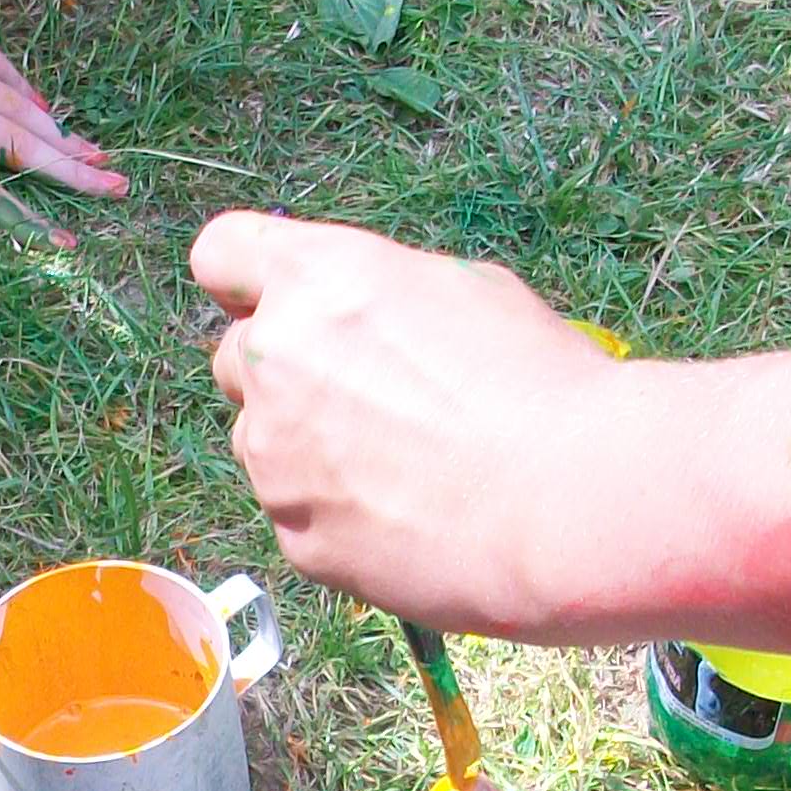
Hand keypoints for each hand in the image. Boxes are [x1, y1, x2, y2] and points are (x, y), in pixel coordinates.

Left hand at [0, 0, 122, 240]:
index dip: (19, 217)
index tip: (60, 239)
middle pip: (16, 149)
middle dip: (69, 175)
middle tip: (117, 194)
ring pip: (19, 110)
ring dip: (63, 136)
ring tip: (105, 160)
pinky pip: (1, 70)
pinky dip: (28, 92)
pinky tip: (51, 110)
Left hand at [191, 211, 625, 635]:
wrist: (568, 506)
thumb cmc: (540, 387)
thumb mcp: (468, 291)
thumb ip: (380, 295)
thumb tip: (358, 317)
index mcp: (316, 279)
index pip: (221, 253)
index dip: (246, 278)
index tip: (274, 299)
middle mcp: (275, 360)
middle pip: (236, 358)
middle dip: (283, 372)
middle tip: (363, 394)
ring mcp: (274, 456)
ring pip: (264, 444)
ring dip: (310, 449)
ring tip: (406, 466)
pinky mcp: (294, 536)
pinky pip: (299, 516)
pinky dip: (339, 515)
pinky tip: (411, 517)